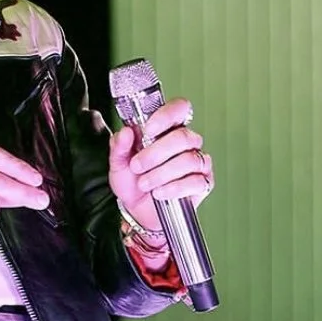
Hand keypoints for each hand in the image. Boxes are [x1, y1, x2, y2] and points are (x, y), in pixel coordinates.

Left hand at [109, 97, 212, 230]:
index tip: (148, 129)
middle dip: (156, 153)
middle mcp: (186, 143)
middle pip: (183, 137)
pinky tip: (159, 193)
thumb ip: (119, 147)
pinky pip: (195, 181)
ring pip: (189, 159)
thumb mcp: (118, 164)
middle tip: (137, 166)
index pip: (179, 109)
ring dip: (161, 173)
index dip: (166, 116)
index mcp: (167, 131)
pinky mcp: (203, 183)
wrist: (138, 211)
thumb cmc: (133, 182)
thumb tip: (125, 131)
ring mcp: (197, 162)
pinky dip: (174, 188)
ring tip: (145, 184)